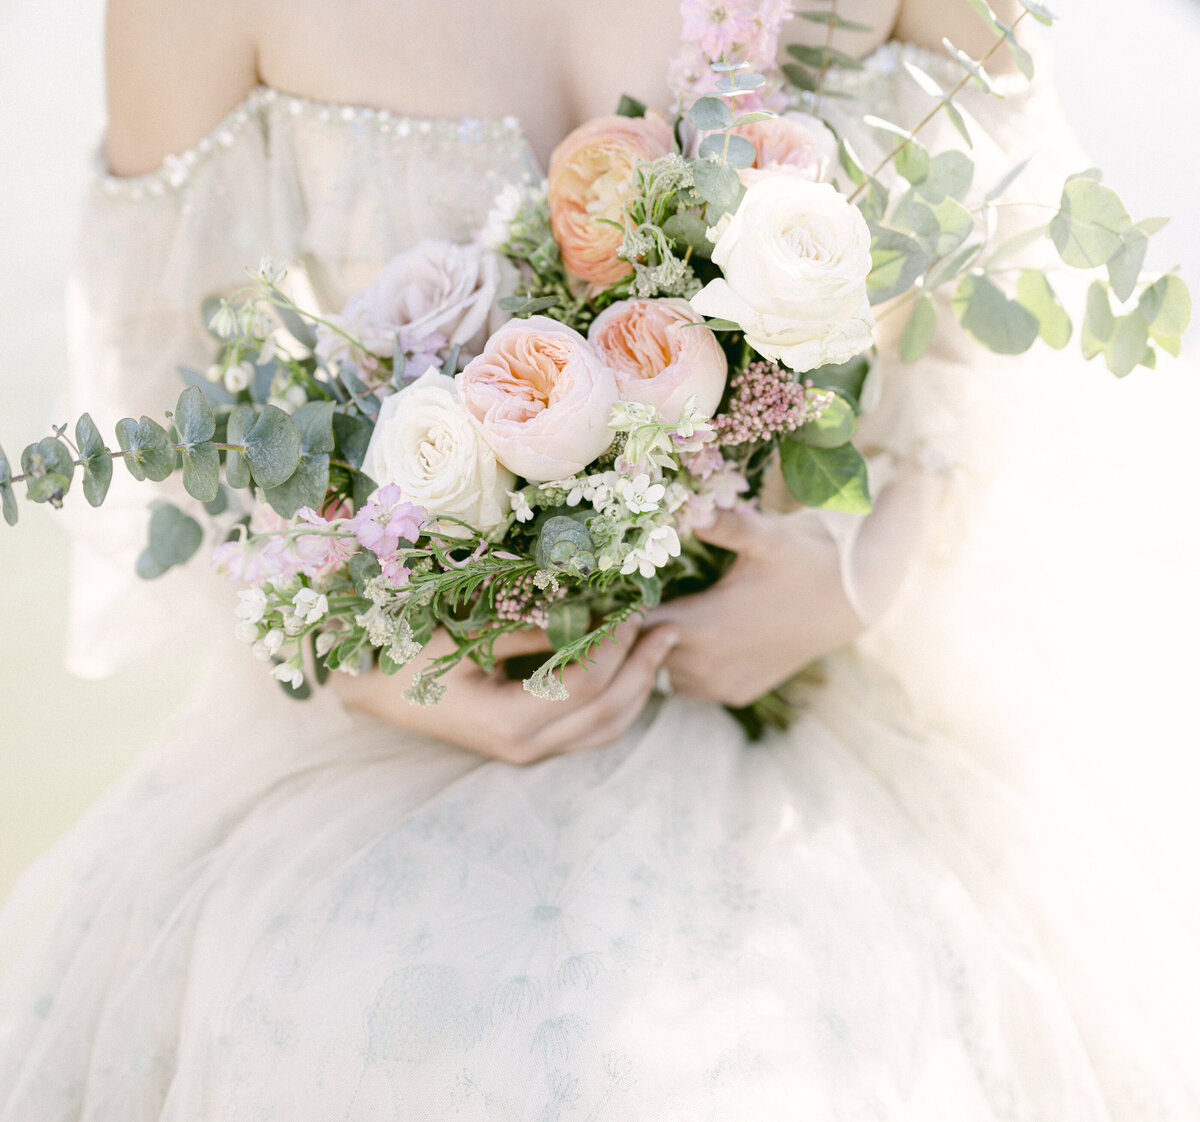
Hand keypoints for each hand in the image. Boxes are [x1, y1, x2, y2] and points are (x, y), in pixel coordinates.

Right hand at [332, 620, 678, 763]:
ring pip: (606, 730)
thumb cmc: (410, 661)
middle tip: (665, 625)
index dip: (615, 645)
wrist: (378, 697)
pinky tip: (630, 673)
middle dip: (641, 666)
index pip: (585, 685)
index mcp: (508, 722)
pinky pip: (590, 733)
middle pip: (607, 712)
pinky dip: (618, 704)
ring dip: (639, 687)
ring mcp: (529, 753)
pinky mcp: (531, 748)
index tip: (632, 608)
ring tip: (659, 648)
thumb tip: (583, 613)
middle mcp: (525, 747)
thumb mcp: (465, 639)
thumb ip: (526, 631)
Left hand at [647, 467, 935, 705]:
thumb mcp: (766, 537)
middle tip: (631, 595)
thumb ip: (725, 524)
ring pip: (661, 672)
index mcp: (702, 628)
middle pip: (642, 651)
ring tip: (665, 613)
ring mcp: (720, 685)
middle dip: (635, 626)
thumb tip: (691, 506)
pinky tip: (694, 636)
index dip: (619, 606)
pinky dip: (684, 666)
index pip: (632, 627)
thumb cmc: (803, 562)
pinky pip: (689, 686)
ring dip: (658, 648)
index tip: (611, 585)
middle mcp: (705, 666)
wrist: (850, 603)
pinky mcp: (736, 693)